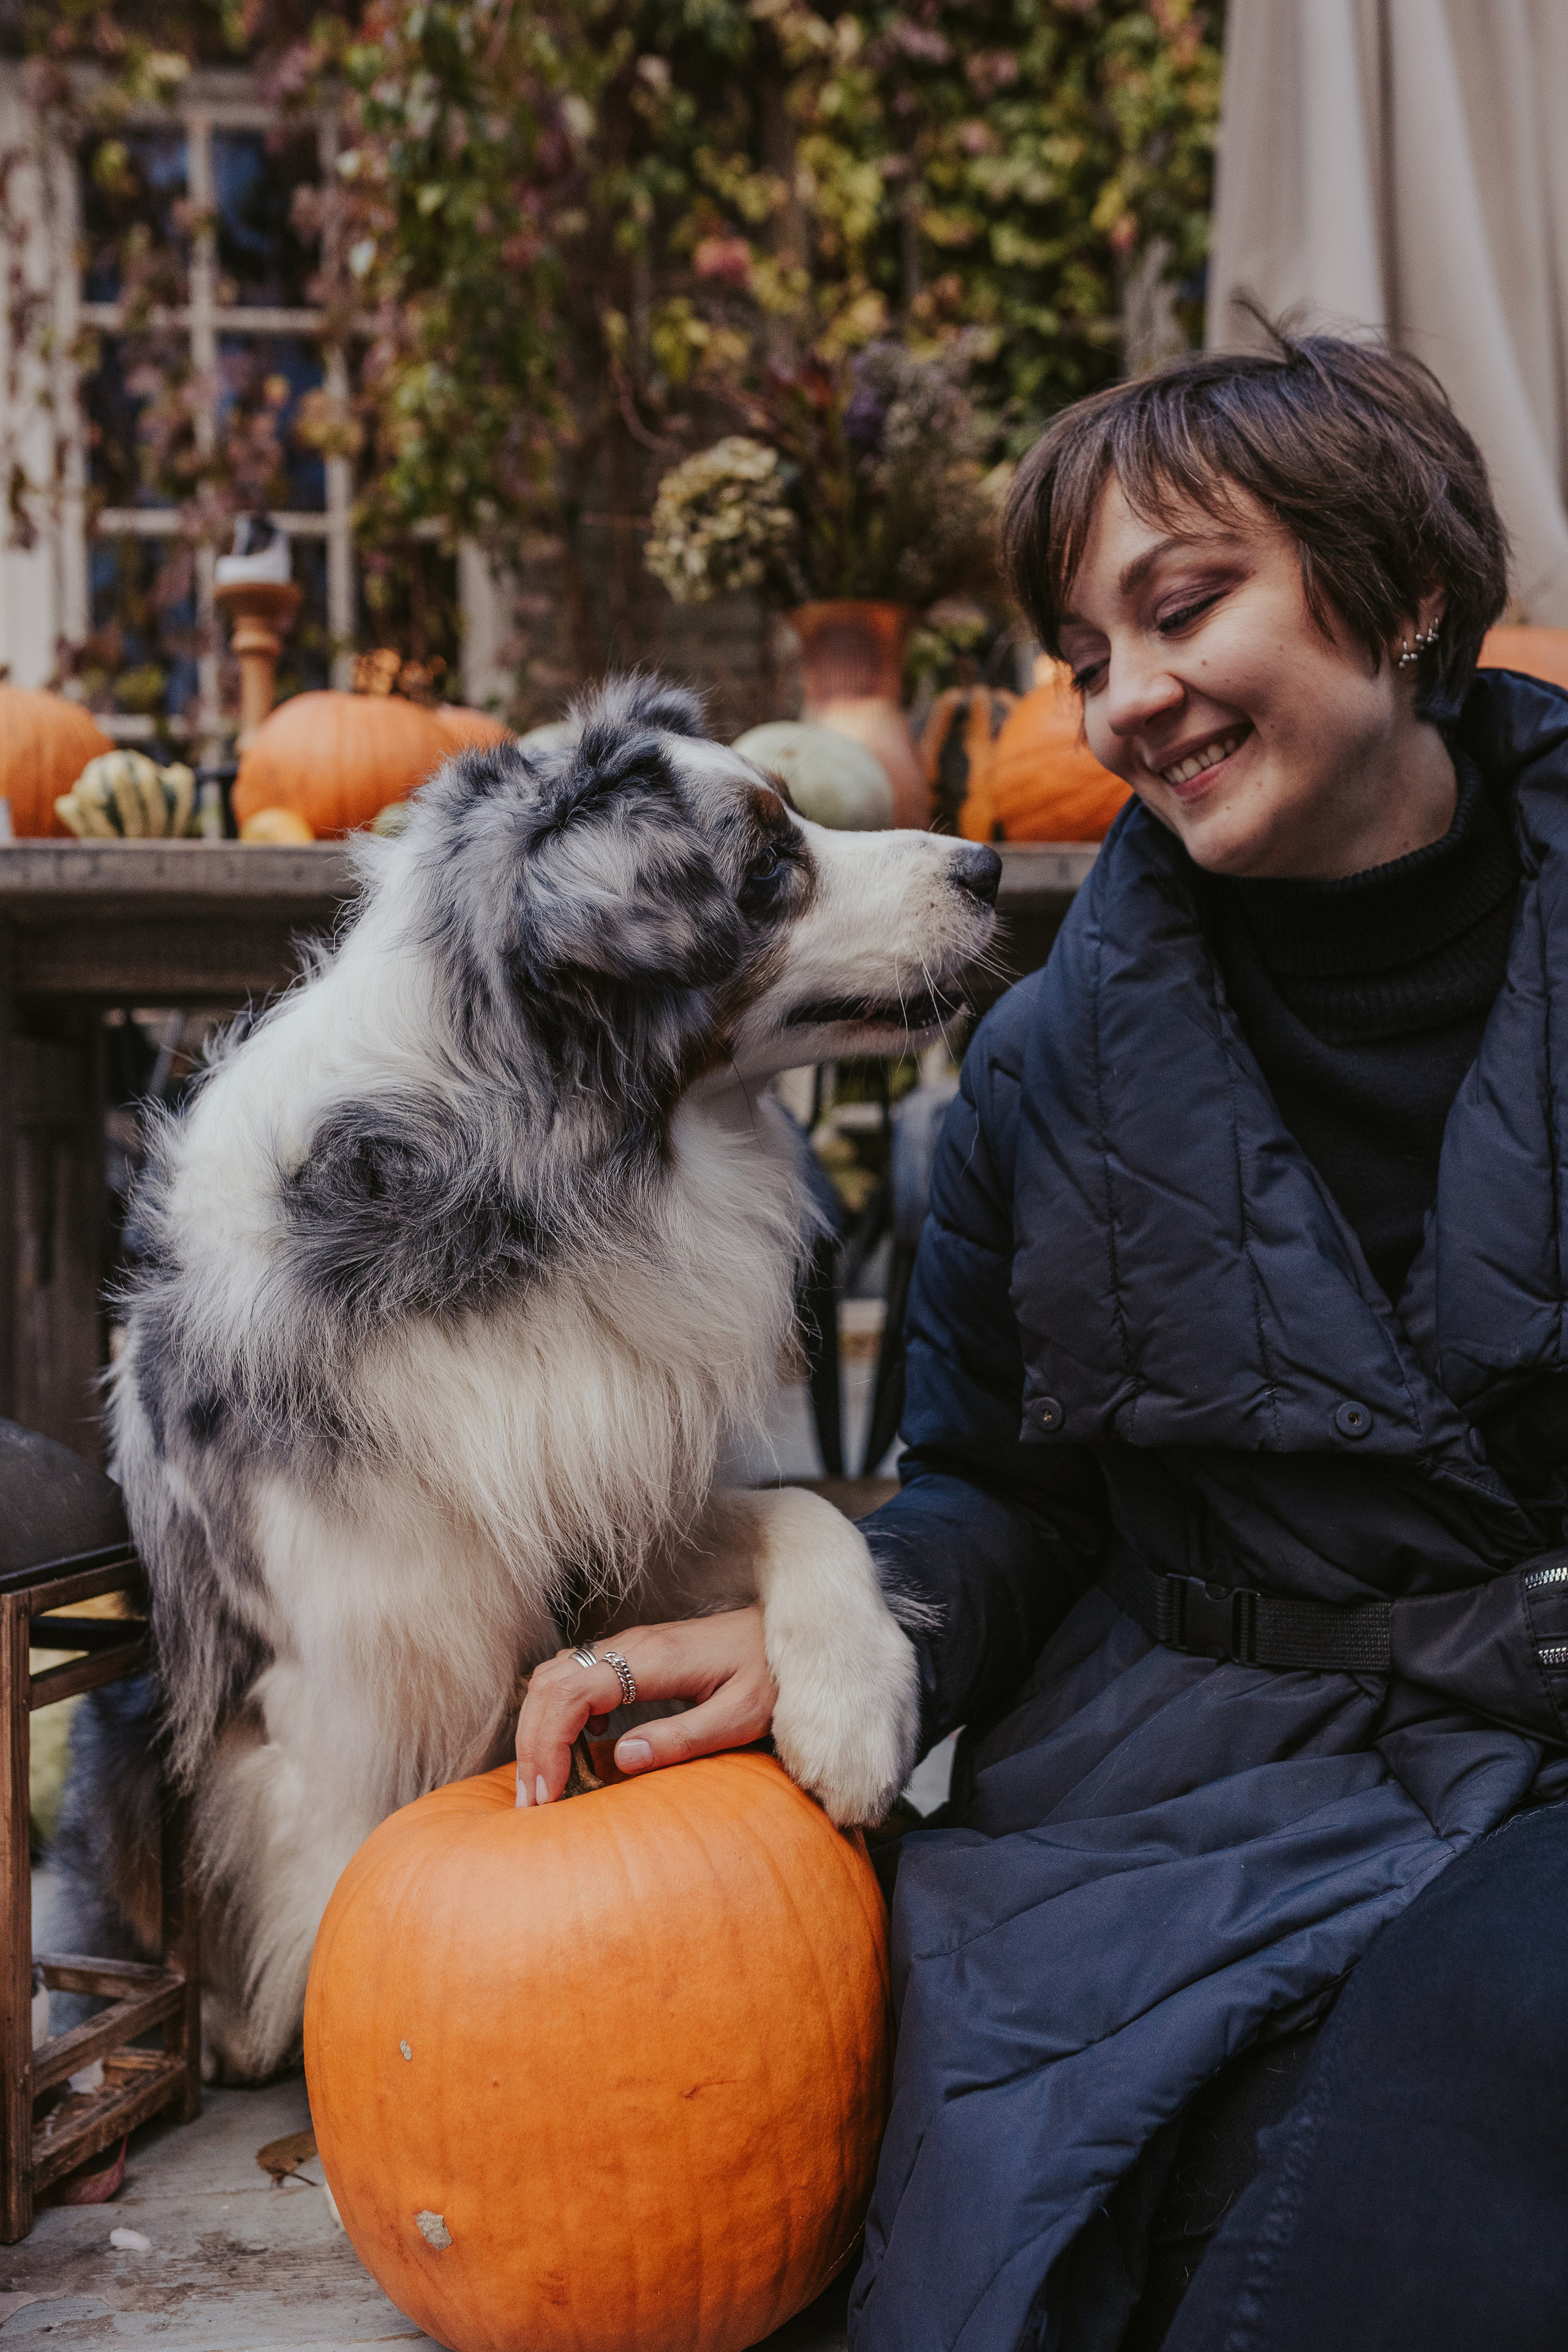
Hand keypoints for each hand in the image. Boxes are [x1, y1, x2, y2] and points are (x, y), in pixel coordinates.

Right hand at [514, 1606, 776, 1807]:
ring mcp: (630, 1646)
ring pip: (556, 1676)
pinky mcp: (634, 1655)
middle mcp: (632, 1645)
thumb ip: (683, 1737)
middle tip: (534, 1802)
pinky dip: (558, 1712)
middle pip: (551, 1684)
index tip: (548, 1795)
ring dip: (539, 1727)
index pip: (571, 1693)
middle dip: (532, 1742)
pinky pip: (576, 1676)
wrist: (792, 1635)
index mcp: (653, 1659)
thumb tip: (621, 1759)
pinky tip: (576, 1749)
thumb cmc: (773, 1676)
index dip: (547, 1743)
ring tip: (543, 1783)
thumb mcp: (741, 1715)